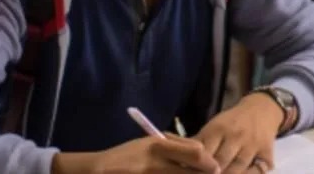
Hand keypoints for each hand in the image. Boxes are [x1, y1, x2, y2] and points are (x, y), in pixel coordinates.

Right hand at [52, 135, 220, 173]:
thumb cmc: (127, 156)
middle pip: (194, 173)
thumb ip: (176, 145)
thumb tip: (204, 151)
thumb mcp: (149, 142)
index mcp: (157, 147)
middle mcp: (155, 165)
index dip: (210, 162)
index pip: (196, 153)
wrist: (98, 173)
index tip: (215, 167)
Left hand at [196, 93, 283, 172]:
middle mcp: (236, 136)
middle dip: (209, 173)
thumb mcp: (214, 126)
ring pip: (237, 170)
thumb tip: (180, 160)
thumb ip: (200, 142)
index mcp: (219, 128)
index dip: (195, 166)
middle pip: (219, 163)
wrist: (262, 110)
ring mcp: (253, 146)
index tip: (188, 172)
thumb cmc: (232, 122)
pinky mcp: (267, 155)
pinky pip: (257, 172)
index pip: (203, 152)